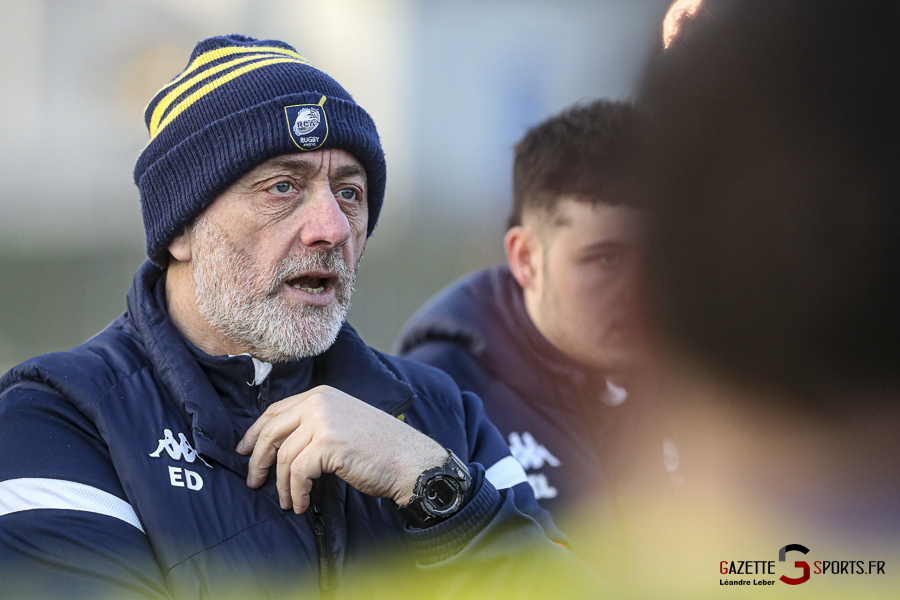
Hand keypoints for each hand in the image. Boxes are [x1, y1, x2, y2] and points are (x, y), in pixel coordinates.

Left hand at [236, 385, 447, 512]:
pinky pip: (297, 473)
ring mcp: (323, 421)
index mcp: (322, 394)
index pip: (275, 411)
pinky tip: (302, 504)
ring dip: (281, 485)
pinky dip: (296, 492)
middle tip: (253, 482)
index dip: (255, 433)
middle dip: (257, 460)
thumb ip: (315, 424)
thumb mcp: (344, 423)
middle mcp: (319, 402)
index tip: (244, 451)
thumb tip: (280, 444)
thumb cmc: (381, 449)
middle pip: (271, 431)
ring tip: (287, 502)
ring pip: (283, 456)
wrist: (411, 460)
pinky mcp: (327, 444)